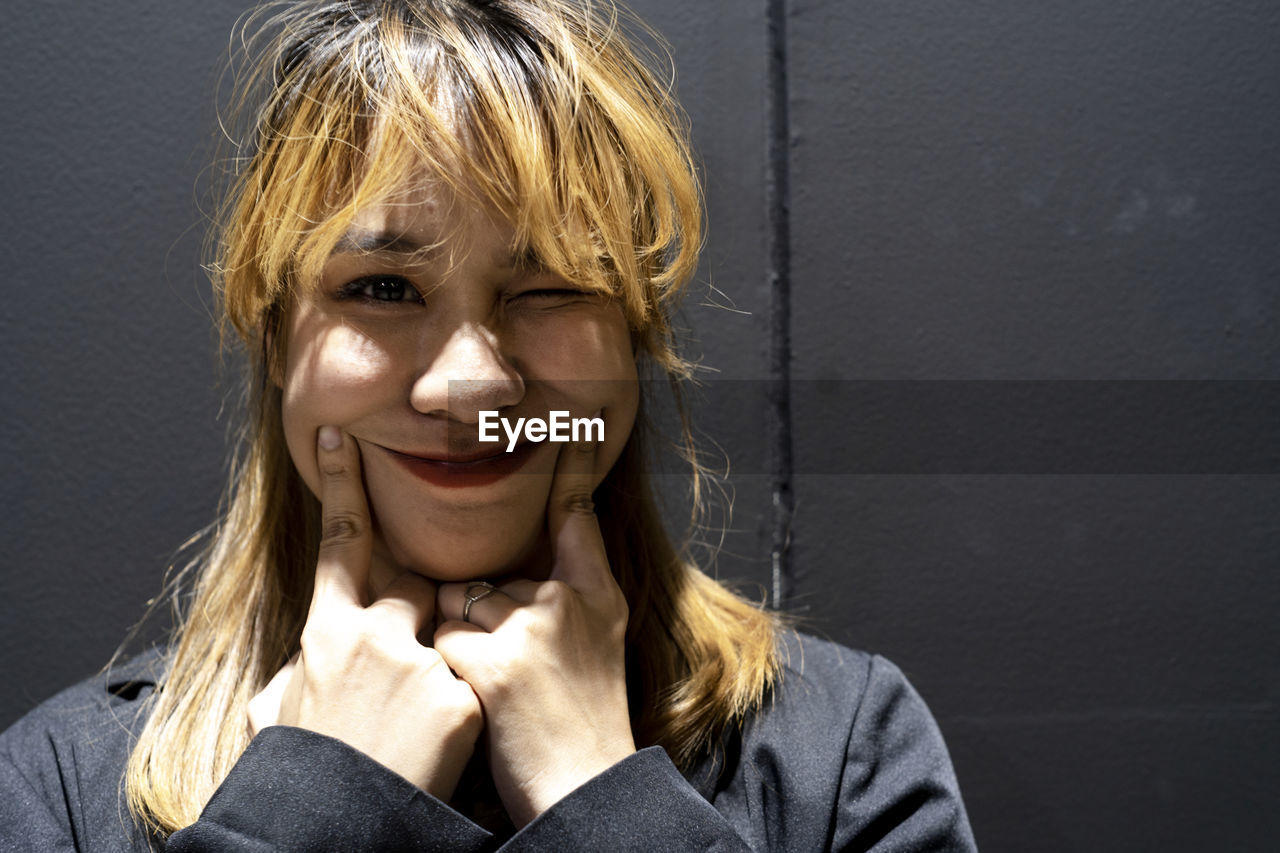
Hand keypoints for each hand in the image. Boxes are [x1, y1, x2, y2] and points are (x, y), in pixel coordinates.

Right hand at [247, 426, 481, 800]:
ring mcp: (419, 662)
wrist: (336, 828)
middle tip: (402, 678)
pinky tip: (437, 749)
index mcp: (326, 634)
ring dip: (441, 678)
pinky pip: (474, 686)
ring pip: (451, 641)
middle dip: (419, 621)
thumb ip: (301, 673)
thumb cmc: (306, 775)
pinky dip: (464, 714)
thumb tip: (303, 663)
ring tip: (413, 732)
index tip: (342, 437)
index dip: (342, 486)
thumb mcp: (285, 714)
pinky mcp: (459, 694)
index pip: (339, 543)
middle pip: (415, 590)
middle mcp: (373, 636)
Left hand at [434, 436, 635, 826]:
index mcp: (594, 593)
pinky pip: (445, 642)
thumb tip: (515, 573)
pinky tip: (484, 703)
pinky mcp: (496, 663)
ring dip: (459, 644)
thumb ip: (568, 595)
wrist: (586, 784)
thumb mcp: (599, 643)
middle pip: (485, 574)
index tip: (575, 419)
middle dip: (477, 615)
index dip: (571, 467)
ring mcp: (532, 628)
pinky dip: (449, 673)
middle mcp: (567, 600)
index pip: (576, 515)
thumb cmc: (584, 718)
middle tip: (518, 670)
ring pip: (458, 604)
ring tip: (504, 692)